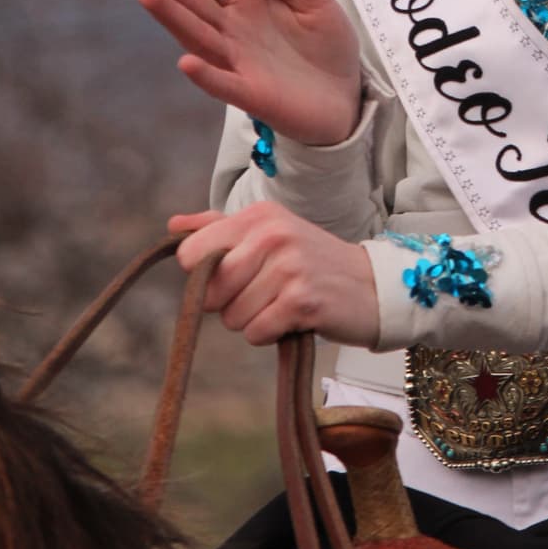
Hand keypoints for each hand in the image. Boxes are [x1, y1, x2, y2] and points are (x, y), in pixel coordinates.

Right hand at [117, 0, 361, 145]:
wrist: (345, 93)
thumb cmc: (324, 43)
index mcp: (243, 2)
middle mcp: (231, 30)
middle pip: (190, 2)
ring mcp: (237, 62)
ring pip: (198, 37)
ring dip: (173, 18)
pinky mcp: (252, 94)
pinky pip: (224, 84)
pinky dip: (206, 75)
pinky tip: (186, 62)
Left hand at [169, 203, 378, 346]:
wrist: (373, 286)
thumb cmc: (311, 263)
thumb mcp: (269, 232)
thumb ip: (219, 228)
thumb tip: (174, 224)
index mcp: (259, 215)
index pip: (191, 253)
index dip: (203, 277)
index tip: (235, 276)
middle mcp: (272, 234)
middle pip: (208, 290)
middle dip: (229, 303)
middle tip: (265, 292)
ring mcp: (289, 266)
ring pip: (231, 316)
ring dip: (253, 320)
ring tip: (283, 302)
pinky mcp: (302, 300)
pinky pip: (255, 332)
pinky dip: (270, 333)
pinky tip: (294, 318)